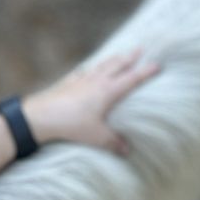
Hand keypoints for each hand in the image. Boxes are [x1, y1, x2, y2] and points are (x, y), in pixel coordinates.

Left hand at [21, 48, 159, 156]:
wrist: (42, 116)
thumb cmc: (72, 125)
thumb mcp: (97, 137)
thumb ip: (113, 143)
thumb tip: (128, 150)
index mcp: (108, 91)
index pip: (131, 79)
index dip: (145, 72)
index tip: (157, 64)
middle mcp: (97, 81)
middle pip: (117, 65)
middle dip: (130, 57)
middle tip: (140, 49)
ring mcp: (82, 79)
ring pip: (101, 65)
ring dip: (113, 60)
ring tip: (119, 55)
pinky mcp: (69, 82)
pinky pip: (84, 72)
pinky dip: (91, 69)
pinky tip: (88, 70)